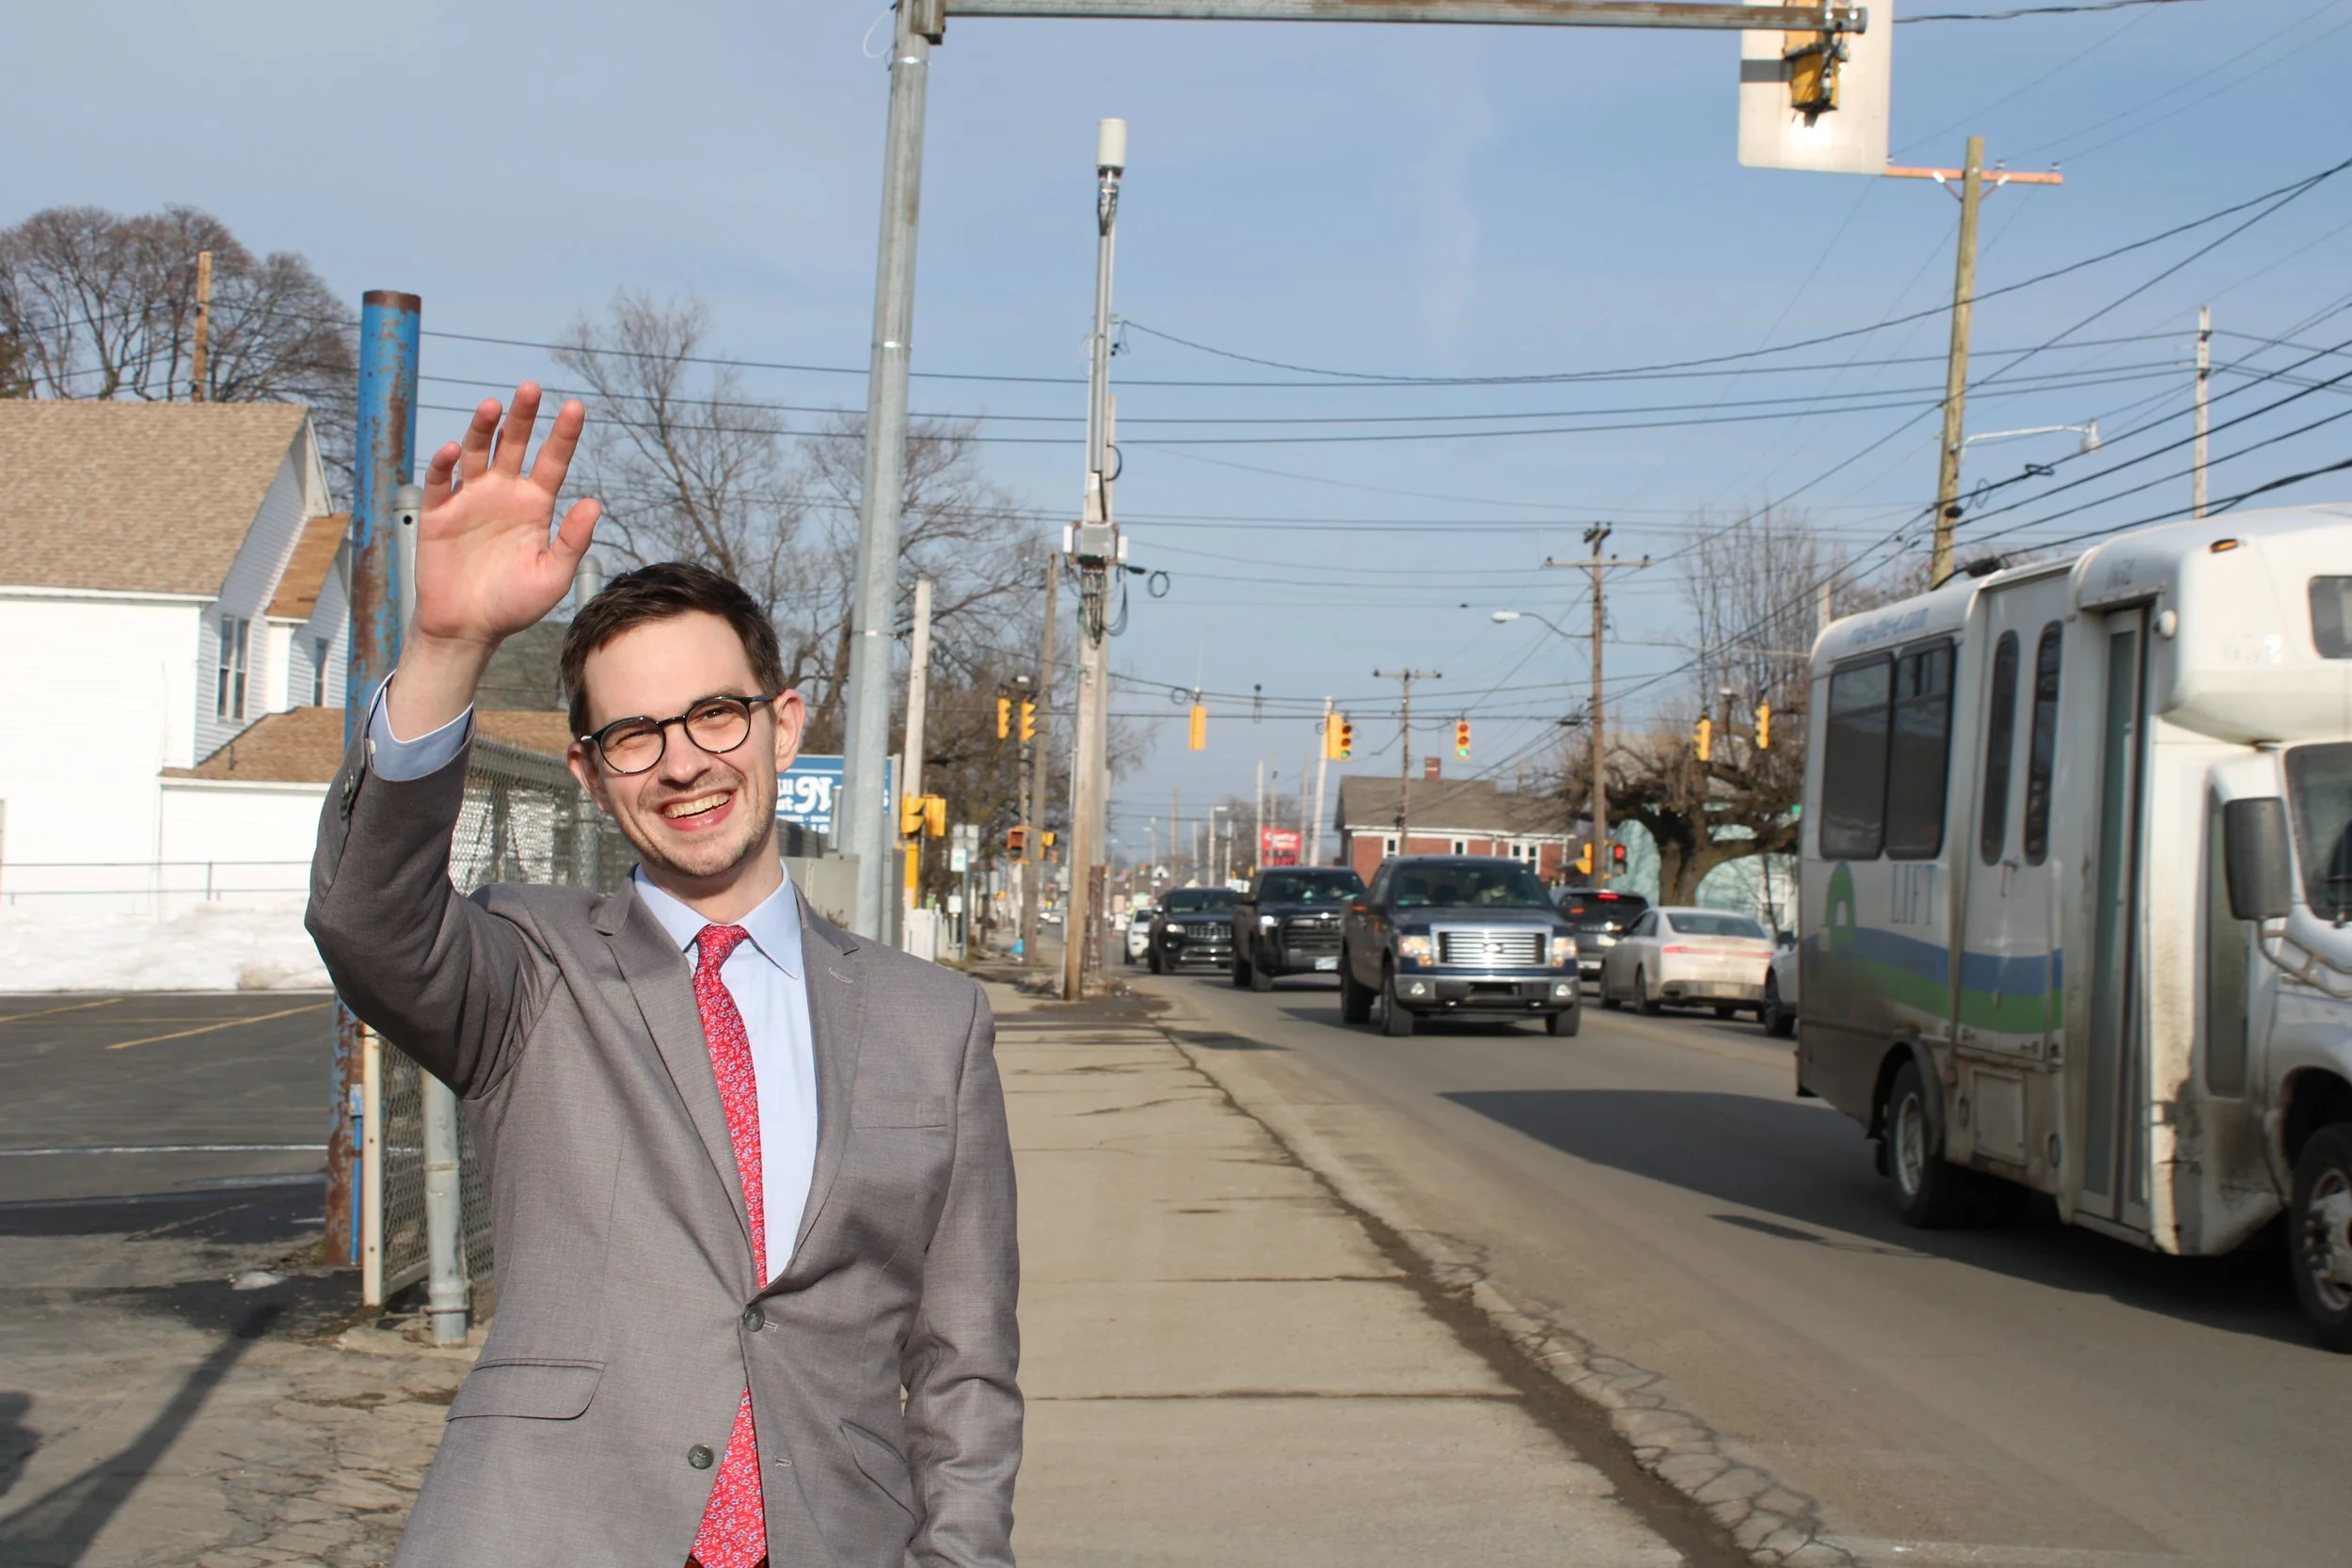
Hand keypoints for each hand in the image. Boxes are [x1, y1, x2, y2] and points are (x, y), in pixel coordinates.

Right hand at [386, 386, 599, 737]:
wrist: (468, 629)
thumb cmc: (514, 604)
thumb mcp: (553, 576)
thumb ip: (572, 540)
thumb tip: (595, 503)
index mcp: (534, 505)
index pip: (552, 461)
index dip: (563, 435)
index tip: (575, 407)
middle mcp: (503, 495)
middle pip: (513, 445)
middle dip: (521, 417)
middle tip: (530, 388)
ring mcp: (469, 501)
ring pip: (476, 454)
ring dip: (483, 429)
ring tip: (493, 405)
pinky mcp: (438, 514)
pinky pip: (440, 483)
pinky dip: (445, 465)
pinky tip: (454, 450)